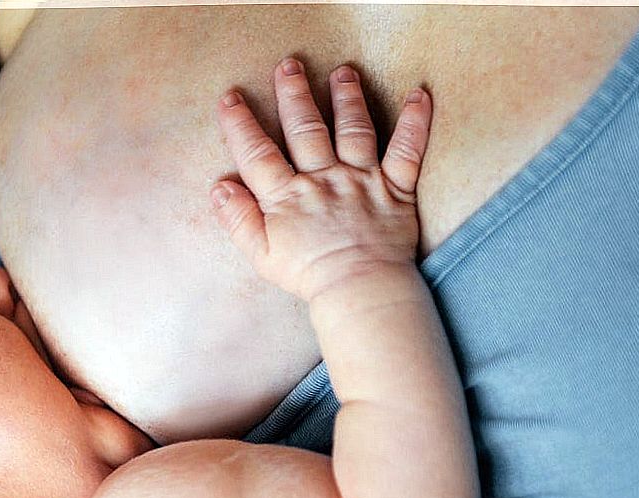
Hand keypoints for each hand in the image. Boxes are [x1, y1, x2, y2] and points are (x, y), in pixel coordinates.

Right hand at [211, 57, 431, 301]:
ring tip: (343, 73)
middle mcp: (323, 179)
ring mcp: (361, 179)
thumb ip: (239, 219)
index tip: (231, 98)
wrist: (359, 289)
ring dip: (347, 97)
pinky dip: (415, 122)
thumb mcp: (262, 254)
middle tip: (290, 66)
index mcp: (287, 197)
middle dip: (295, 94)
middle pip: (305, 129)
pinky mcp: (396, 188)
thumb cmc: (308, 276)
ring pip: (353, 129)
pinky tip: (419, 95)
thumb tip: (219, 186)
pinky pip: (407, 150)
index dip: (241, 124)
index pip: (258, 153)